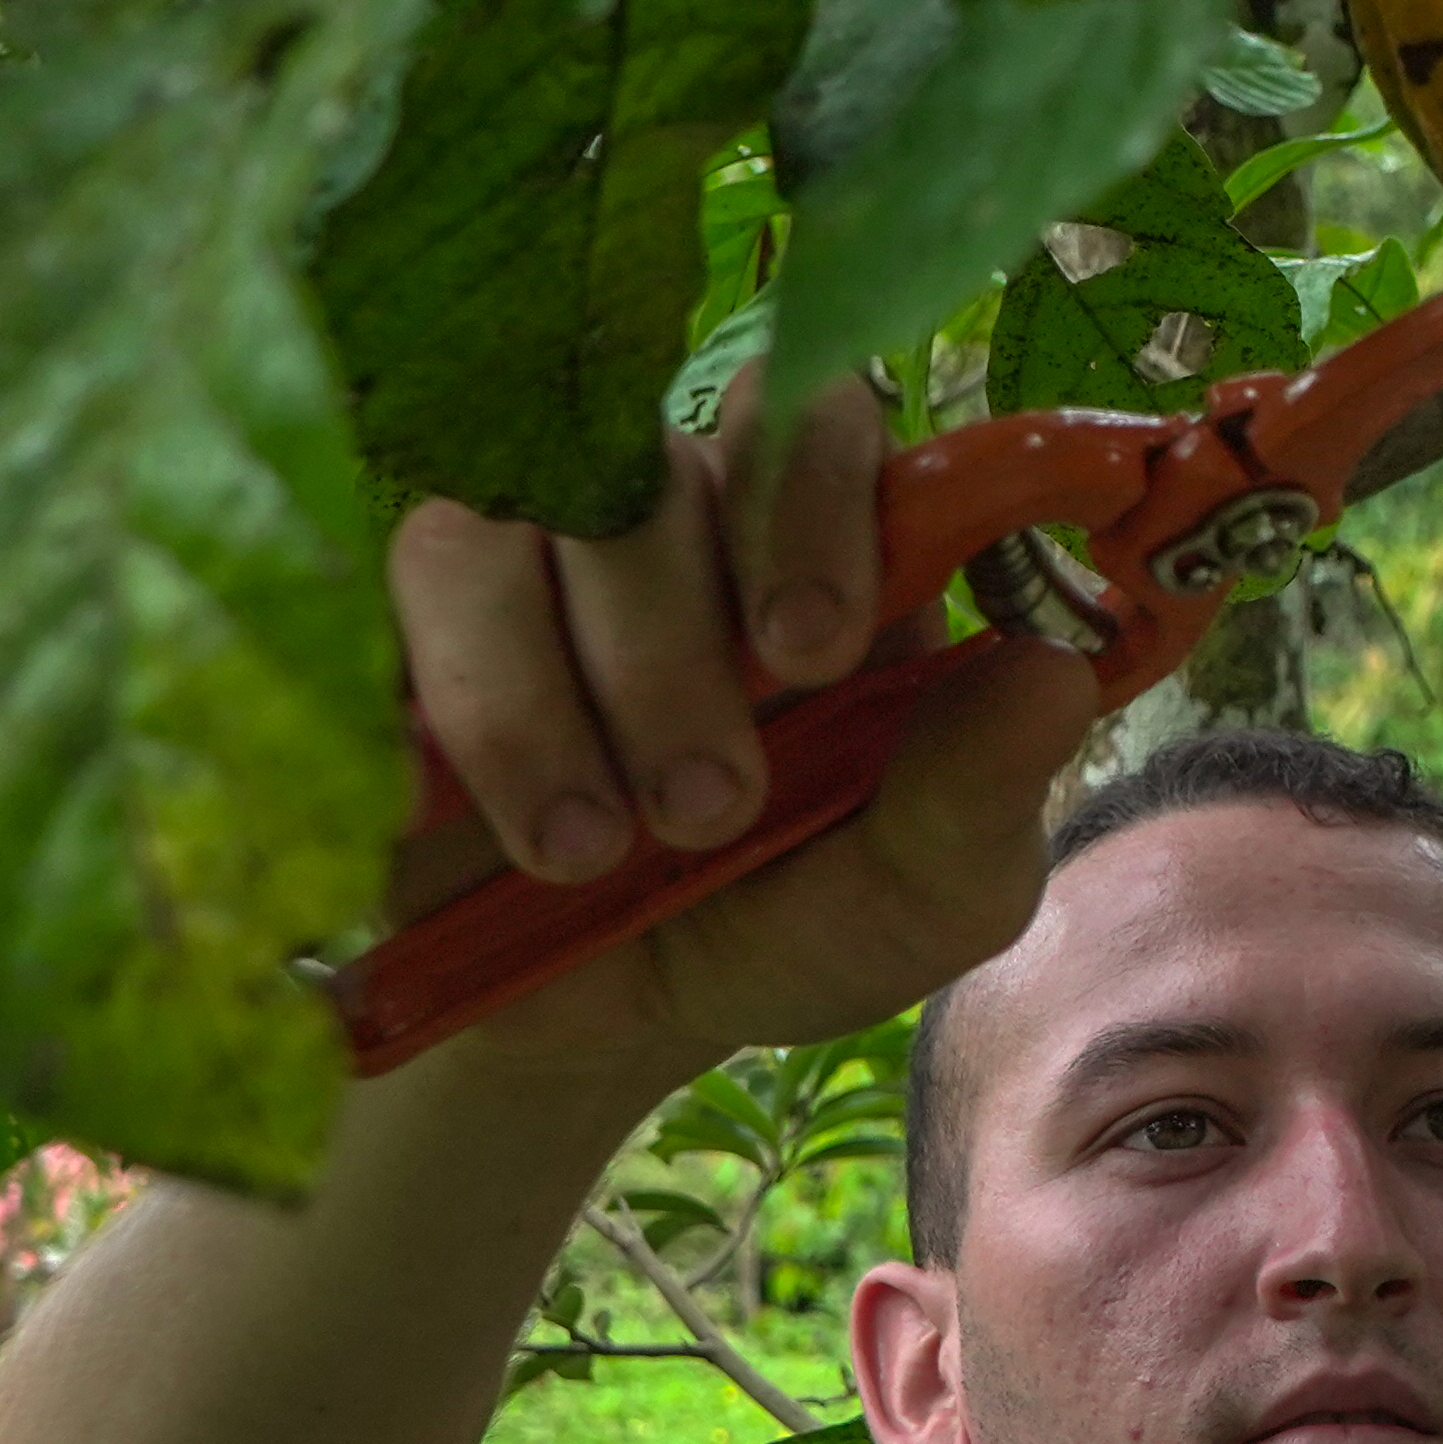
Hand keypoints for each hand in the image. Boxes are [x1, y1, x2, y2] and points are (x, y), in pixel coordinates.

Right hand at [383, 377, 1101, 1099]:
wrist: (601, 1029)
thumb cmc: (784, 920)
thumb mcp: (918, 894)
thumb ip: (980, 794)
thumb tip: (1056, 674)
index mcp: (816, 539)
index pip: (812, 414)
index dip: (807, 500)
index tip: (812, 647)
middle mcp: (663, 511)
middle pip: (651, 474)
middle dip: (677, 653)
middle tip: (710, 808)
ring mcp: (512, 548)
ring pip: (505, 529)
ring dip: (552, 698)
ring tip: (593, 850)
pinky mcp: (389, 616)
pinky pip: (387, 596)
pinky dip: (455, 715)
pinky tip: (486, 823)